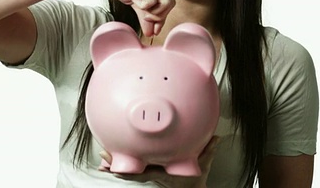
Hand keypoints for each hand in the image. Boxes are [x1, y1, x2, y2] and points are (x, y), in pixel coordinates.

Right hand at [95, 0, 174, 36]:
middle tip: (146, 18)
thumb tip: (152, 33)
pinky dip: (142, 6)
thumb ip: (145, 16)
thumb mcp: (136, 2)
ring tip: (139, 6)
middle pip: (170, 4)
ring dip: (152, 12)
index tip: (154, 28)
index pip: (170, 2)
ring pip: (166, 3)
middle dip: (159, 17)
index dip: (162, 17)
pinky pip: (151, 2)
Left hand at [99, 136, 220, 187]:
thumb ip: (209, 151)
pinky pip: (135, 170)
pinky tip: (113, 162)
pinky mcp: (151, 172)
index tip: (112, 160)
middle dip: (116, 163)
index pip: (142, 173)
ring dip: (117, 165)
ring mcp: (151, 174)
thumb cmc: (195, 182)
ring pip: (130, 170)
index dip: (126, 168)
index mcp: (163, 174)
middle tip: (103, 155)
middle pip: (131, 170)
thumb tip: (217, 138)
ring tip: (102, 158)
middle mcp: (154, 174)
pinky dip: (123, 166)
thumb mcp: (203, 166)